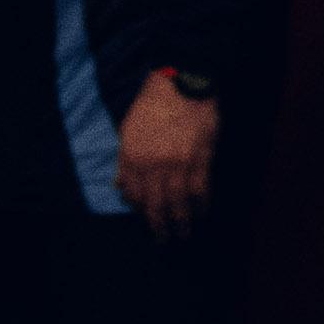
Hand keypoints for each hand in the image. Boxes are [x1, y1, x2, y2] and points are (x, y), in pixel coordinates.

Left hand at [114, 72, 218, 237]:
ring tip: (185, 233)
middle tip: (165, 240)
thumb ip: (125, 162)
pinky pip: (200, 189)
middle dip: (161, 227)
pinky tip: (202, 211)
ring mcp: (178, 164)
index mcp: (133, 159)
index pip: (135, 196)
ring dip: (182, 222)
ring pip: (179, 202)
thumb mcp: (128, 132)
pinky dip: (201, 204)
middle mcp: (153, 166)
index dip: (142, 211)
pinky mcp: (200, 158)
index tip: (149, 218)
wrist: (181, 84)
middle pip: (156, 206)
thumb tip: (121, 189)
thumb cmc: (152, 106)